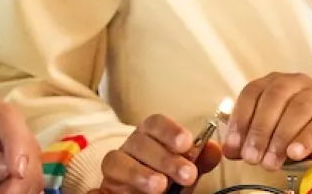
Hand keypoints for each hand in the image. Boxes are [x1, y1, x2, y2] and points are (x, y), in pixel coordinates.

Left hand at [0, 90, 40, 193]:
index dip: (17, 142)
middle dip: (22, 175)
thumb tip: (4, 166)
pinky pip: (27, 187)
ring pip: (33, 170)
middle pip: (27, 145)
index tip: (17, 172)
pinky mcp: (9, 178)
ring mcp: (5, 153)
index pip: (5, 116)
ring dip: (22, 190)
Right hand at [96, 113, 222, 192]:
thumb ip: (198, 161)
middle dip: (164, 158)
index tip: (187, 143)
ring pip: (116, 161)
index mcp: (150, 136)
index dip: (170, 131)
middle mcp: (129, 147)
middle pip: (139, 142)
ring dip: (139, 173)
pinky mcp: (103, 187)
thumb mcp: (185, 170)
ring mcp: (114, 167)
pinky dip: (99, 191)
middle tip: (187, 174)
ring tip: (160, 186)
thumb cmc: (167, 179)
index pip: (155, 124)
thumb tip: (214, 149)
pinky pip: (97, 186)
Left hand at [225, 73, 311, 169]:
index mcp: (274, 82)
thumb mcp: (269, 129)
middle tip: (252, 158)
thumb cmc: (295, 125)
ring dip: (280, 137)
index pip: (252, 93)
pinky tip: (294, 154)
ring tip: (270, 162)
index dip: (241, 119)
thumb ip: (248, 137)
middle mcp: (295, 82)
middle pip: (274, 99)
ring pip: (297, 109)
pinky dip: (305, 139)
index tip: (234, 145)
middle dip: (260, 131)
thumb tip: (229, 150)